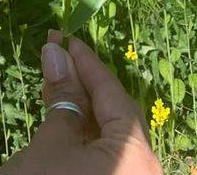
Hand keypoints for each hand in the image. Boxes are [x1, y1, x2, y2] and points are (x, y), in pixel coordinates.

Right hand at [0, 31, 161, 174]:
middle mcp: (146, 173)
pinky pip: (106, 161)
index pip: (114, 94)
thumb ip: (62, 97)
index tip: (62, 35)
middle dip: (83, 85)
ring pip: (111, 140)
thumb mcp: (50, 143)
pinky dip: (84, 140)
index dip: (86, 62)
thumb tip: (57, 50)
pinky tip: (63, 122)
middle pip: (116, 116)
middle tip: (53, 56)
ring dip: (82, 111)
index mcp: (137, 156)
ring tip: (52, 85)